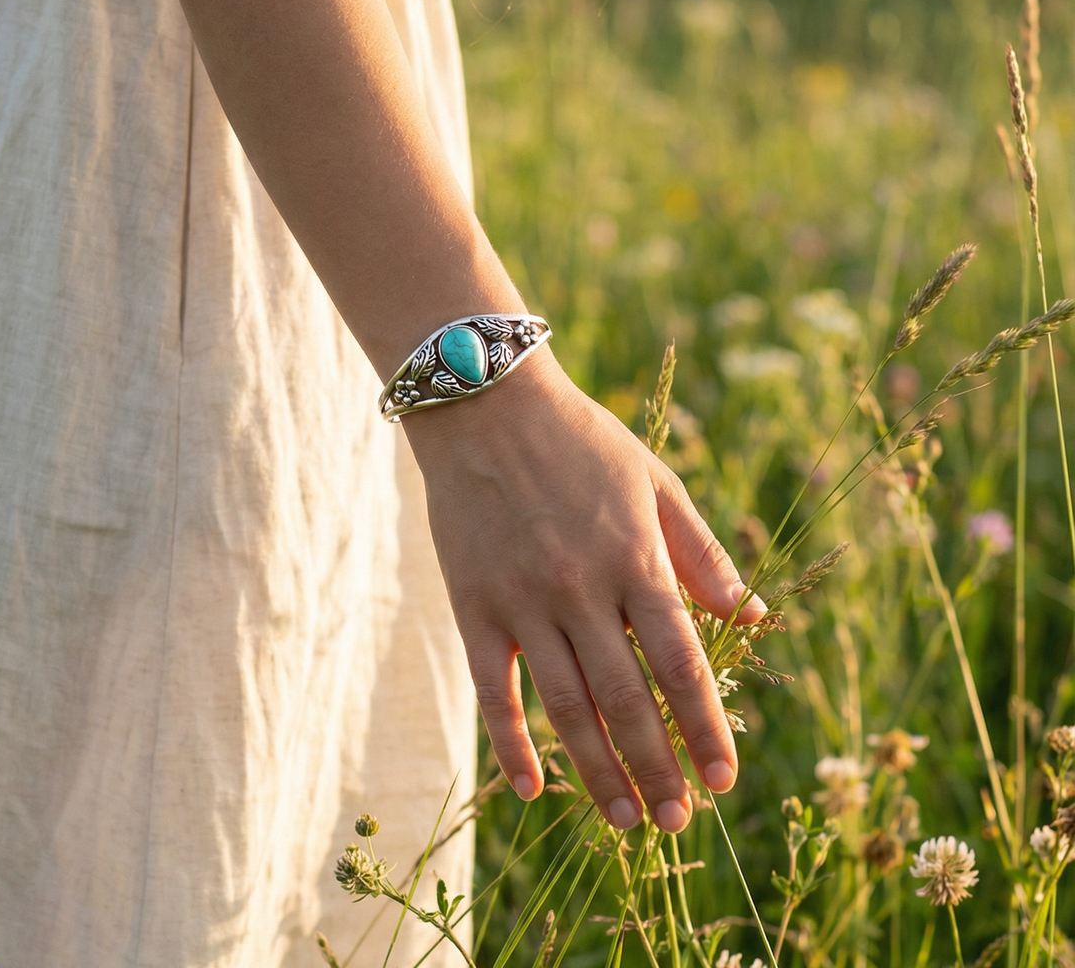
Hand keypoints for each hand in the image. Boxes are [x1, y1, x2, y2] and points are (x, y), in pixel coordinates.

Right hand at [402, 349, 764, 833]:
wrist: (485, 406)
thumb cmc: (581, 441)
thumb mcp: (656, 483)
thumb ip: (704, 553)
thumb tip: (756, 618)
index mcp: (635, 558)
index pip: (682, 662)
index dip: (707, 726)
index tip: (725, 778)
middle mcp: (582, 589)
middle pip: (629, 699)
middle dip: (659, 767)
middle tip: (679, 823)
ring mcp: (524, 602)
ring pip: (567, 707)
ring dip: (599, 771)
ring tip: (628, 822)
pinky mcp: (474, 607)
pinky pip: (495, 690)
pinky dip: (511, 743)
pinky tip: (532, 789)